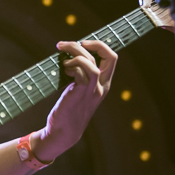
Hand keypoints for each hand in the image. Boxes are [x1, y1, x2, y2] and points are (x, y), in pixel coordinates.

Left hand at [35, 39, 116, 160]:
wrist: (63, 131)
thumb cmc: (68, 109)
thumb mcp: (78, 90)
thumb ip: (79, 75)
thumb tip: (68, 56)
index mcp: (104, 84)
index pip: (112, 58)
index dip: (99, 46)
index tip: (82, 44)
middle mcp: (102, 86)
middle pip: (110, 56)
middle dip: (93, 43)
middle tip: (70, 45)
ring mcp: (93, 90)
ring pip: (90, 61)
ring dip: (74, 52)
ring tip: (61, 56)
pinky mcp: (81, 92)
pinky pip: (81, 71)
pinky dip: (70, 65)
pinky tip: (63, 70)